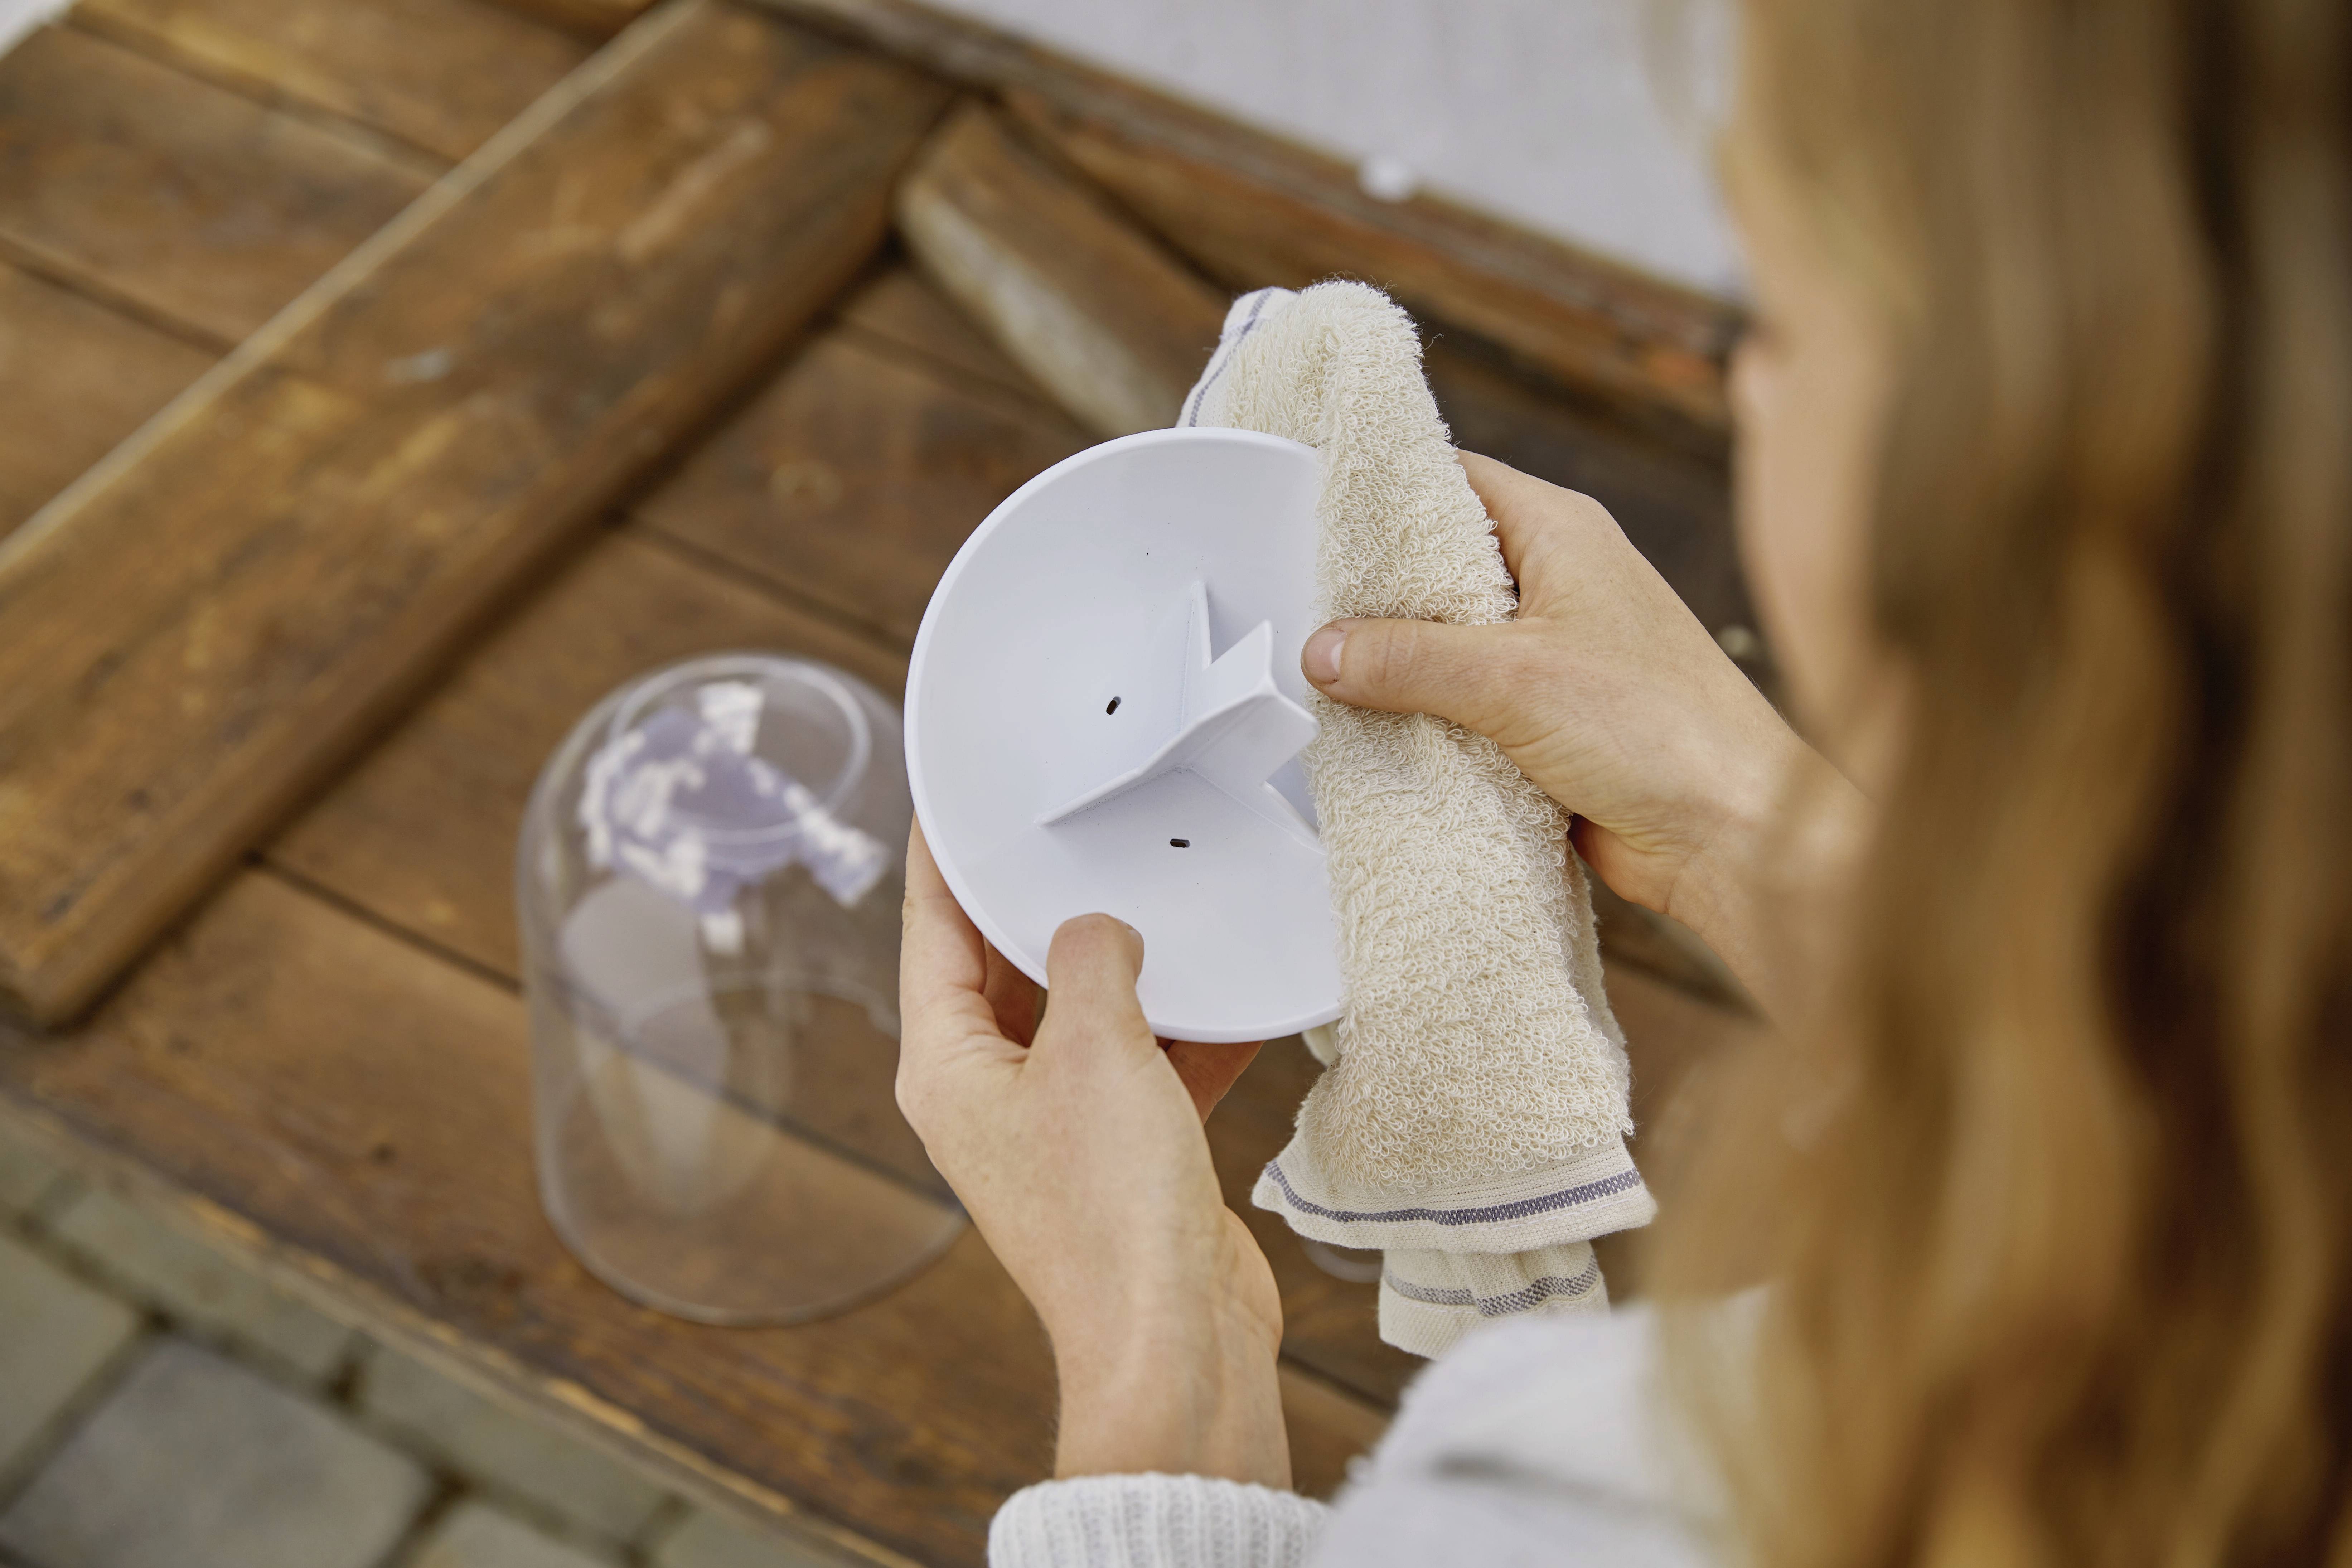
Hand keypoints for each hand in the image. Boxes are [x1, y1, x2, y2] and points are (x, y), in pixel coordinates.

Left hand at [896, 823, 1290, 1485]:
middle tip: (1076, 824)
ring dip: (1127, 963)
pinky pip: (1145, 1061)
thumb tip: (1100, 929)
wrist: (1174, 1337)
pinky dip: (1184, 1027)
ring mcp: (1055, 1123)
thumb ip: (1092, 960)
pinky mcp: (1121, 1150)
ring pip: (1083, 1010)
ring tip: (1162, 891)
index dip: (944, 855)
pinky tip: (1233, 988)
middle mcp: (989, 1092)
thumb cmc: (1110, 1209)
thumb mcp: (1094, 1047)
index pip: (930, 929)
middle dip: (1044, 899)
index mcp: (945, 1066)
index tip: (954, 795)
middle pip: (1003, 965)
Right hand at [1299, 451, 1856, 1002]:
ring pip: (1451, 644)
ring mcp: (1556, 655)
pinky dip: (1428, 719)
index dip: (1385, 491)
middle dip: (1378, 592)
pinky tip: (1377, 731)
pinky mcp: (1550, 723)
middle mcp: (1562, 584)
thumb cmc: (1664, 732)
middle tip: (1303, 603)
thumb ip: (1408, 660)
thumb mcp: (1512, 679)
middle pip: (1444, 567)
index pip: (1455, 479)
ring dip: (1400, 666)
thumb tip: (1326, 651)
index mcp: (1563, 533)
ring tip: (1324, 672)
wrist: (1732, 835)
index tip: (1316, 508)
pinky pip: (1468, 707)